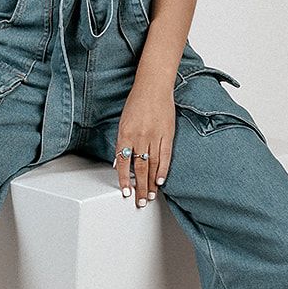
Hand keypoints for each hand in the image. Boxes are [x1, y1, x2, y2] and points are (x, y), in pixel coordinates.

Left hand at [112, 81, 174, 205]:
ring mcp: (154, 136)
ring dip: (151, 183)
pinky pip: (165, 156)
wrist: (153, 87)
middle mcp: (139, 137)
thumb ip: (122, 143)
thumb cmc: (137, 103)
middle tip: (140, 201)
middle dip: (139, 187)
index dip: (125, 179)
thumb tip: (120, 163)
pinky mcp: (167, 134)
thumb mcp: (123, 122)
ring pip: (152, 165)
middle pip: (139, 168)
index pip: (123, 162)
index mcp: (125, 134)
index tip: (126, 192)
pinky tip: (160, 181)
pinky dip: (163, 170)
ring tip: (150, 196)